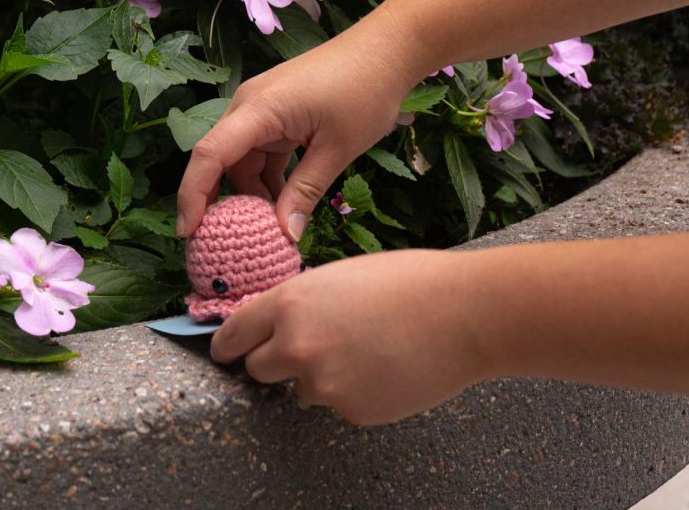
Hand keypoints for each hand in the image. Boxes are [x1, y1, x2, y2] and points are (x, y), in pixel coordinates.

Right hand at [176, 14, 417, 240]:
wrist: (388, 49)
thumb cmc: (365, 90)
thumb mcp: (337, 149)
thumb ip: (306, 192)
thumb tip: (285, 236)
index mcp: (258, 109)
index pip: (209, 155)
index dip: (193, 195)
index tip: (190, 233)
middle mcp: (250, 106)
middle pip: (222, 161)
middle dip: (226, 203)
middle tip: (236, 245)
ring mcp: (263, 109)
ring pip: (244, 161)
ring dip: (255, 194)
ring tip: (273, 231)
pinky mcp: (279, 113)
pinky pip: (263, 153)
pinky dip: (270, 179)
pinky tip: (286, 205)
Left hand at [210, 249, 493, 425]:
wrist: (463, 313)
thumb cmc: (409, 282)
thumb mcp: (339, 277)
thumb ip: (300, 304)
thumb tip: (276, 326)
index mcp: (290, 303)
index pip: (234, 334)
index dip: (227, 345)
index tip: (225, 352)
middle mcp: (297, 346)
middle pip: (257, 369)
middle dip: (274, 363)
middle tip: (305, 351)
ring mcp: (323, 383)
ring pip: (302, 390)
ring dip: (320, 377)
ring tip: (365, 350)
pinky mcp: (351, 411)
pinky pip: (339, 404)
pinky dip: (355, 392)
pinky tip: (384, 367)